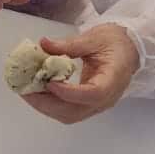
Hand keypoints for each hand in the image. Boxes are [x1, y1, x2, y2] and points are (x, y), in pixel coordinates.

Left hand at [22, 24, 138, 125]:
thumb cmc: (115, 43)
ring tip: (27, 89)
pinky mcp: (87, 105)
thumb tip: (44, 44)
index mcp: (113, 80)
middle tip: (26, 87)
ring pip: (68, 115)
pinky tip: (37, 90)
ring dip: (45, 105)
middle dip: (46, 102)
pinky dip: (49, 103)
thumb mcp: (94, 38)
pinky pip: (67, 111)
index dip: (69, 92)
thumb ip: (69, 44)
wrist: (128, 51)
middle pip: (75, 111)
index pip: (92, 94)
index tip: (49, 82)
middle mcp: (105, 99)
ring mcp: (96, 105)